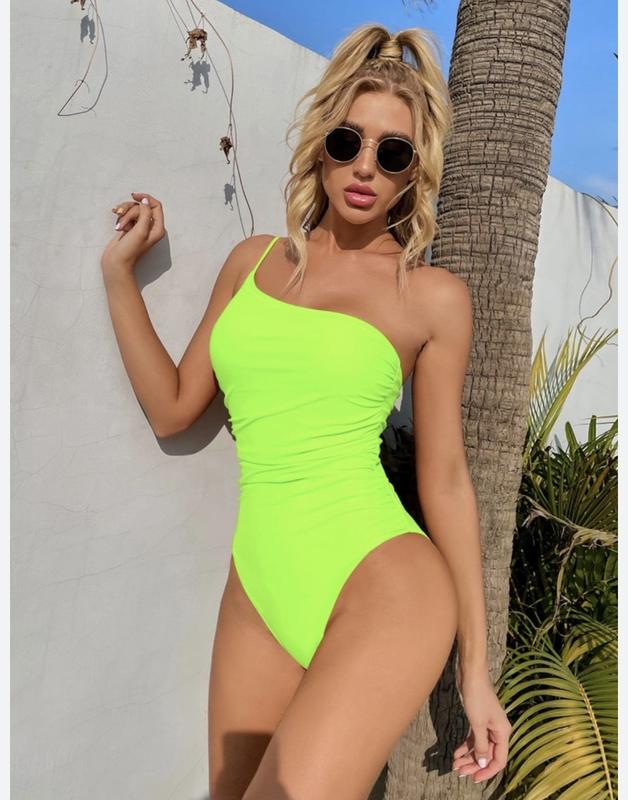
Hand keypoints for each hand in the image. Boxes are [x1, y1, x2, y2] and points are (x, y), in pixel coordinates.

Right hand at [101, 191, 165, 273]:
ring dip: (124, 214)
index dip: (146, 199)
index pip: (156, 206)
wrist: (116, 263)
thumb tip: (145, 201)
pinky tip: (117, 223)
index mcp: (158, 228)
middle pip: (142, 207)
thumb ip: (145, 214)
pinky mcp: (129, 227)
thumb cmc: (130, 250)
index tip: (134, 196)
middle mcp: (150, 227)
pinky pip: (126, 215)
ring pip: (132, 209)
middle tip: (123, 222)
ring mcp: (139, 227)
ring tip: (119, 226)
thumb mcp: (140, 231)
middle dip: (130, 211)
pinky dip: (121, 217)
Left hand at [452, 669, 511, 783]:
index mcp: (502, 732)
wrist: (470, 674)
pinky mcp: (478, 720)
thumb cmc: (477, 696)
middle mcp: (497, 731)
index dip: (487, 771)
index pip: (499, 760)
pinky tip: (456, 753)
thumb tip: (483, 763)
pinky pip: (474, 738)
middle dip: (474, 765)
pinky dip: (466, 747)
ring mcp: (487, 725)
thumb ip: (481, 745)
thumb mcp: (477, 723)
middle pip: (488, 755)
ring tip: (455, 765)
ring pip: (480, 748)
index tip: (474, 778)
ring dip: (468, 758)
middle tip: (459, 772)